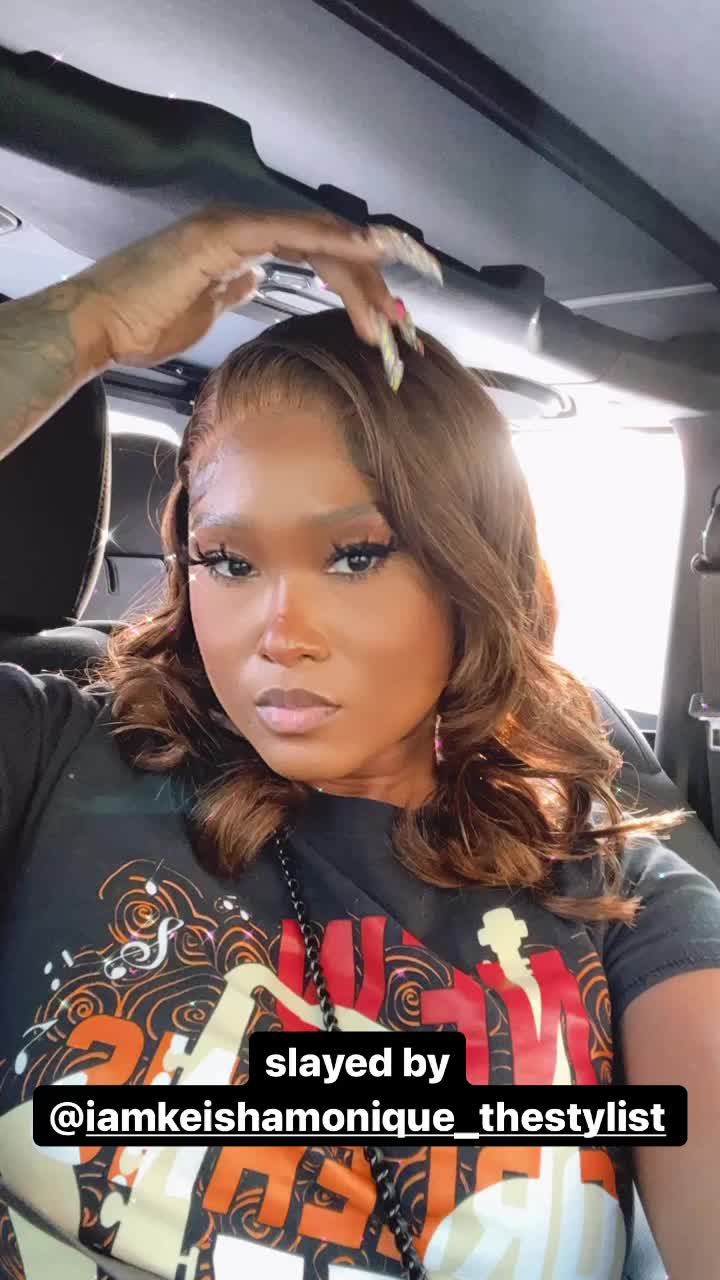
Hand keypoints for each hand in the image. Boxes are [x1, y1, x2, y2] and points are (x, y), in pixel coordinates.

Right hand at [69, 204, 441, 384]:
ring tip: (391, 306)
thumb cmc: (143, 324)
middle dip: (368, 284)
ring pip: (313, 237)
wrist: (100, 326)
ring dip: (357, 272)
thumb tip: (253, 279)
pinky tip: (359, 250)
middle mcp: (239, 224)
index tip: (386, 317)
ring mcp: (230, 224)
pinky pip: (285, 231)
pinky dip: (326, 237)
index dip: (354, 281)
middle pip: (323, 245)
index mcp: (238, 242)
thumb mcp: (203, 309)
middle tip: (400, 325)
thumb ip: (231, 289)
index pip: (313, 254)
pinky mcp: (219, 234)